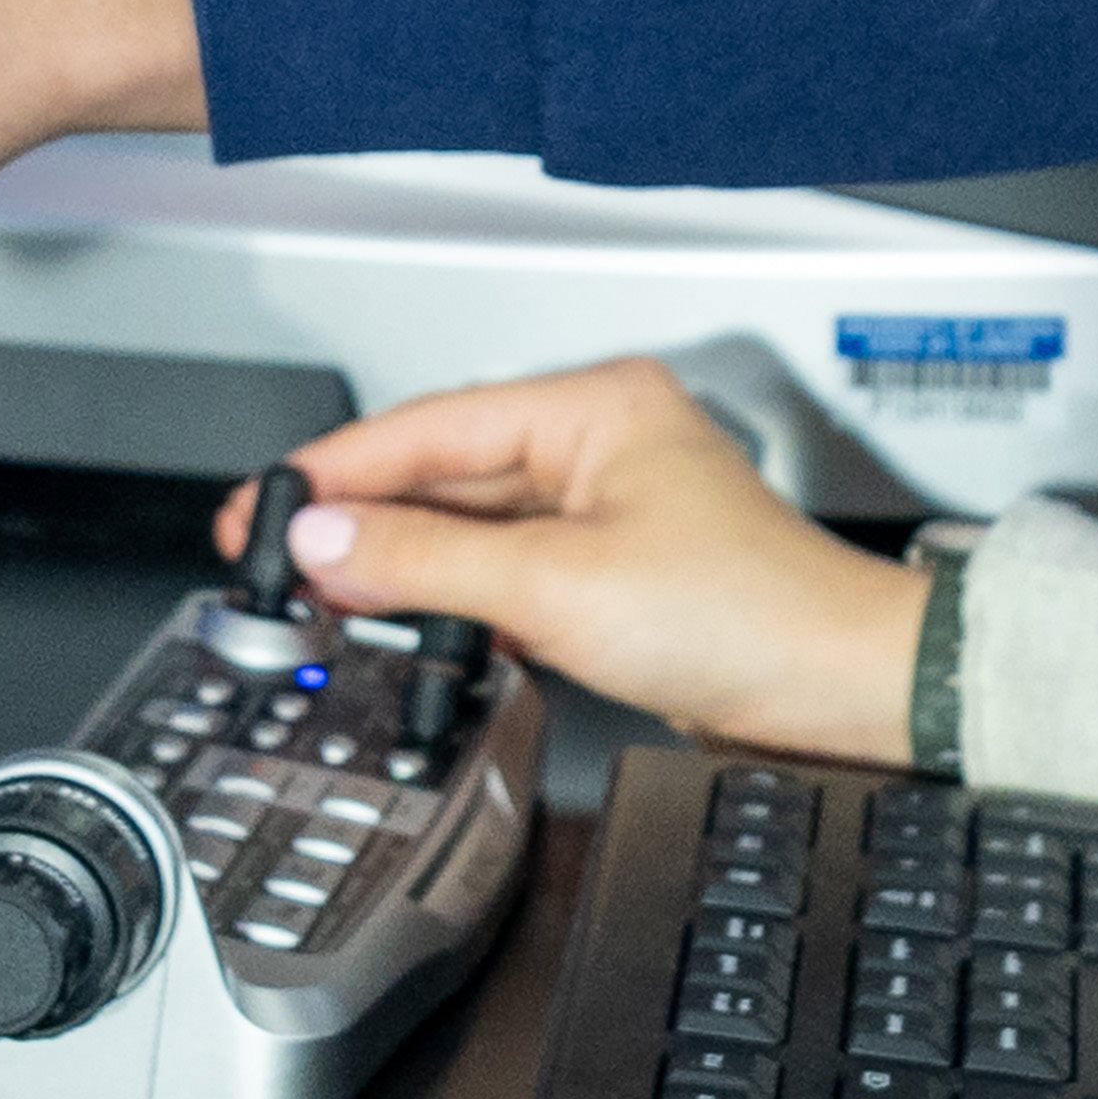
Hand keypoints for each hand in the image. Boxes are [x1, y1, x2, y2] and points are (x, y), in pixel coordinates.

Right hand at [250, 361, 933, 770]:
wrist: (836, 692)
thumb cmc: (749, 615)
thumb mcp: (557, 585)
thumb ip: (426, 561)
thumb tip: (325, 539)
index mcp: (597, 406)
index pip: (432, 425)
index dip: (336, 469)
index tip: (261, 506)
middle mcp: (601, 444)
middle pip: (445, 471)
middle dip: (358, 517)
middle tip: (269, 557)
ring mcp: (606, 508)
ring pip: (470, 525)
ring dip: (399, 561)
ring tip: (322, 594)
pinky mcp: (612, 571)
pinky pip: (505, 569)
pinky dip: (450, 595)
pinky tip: (406, 620)